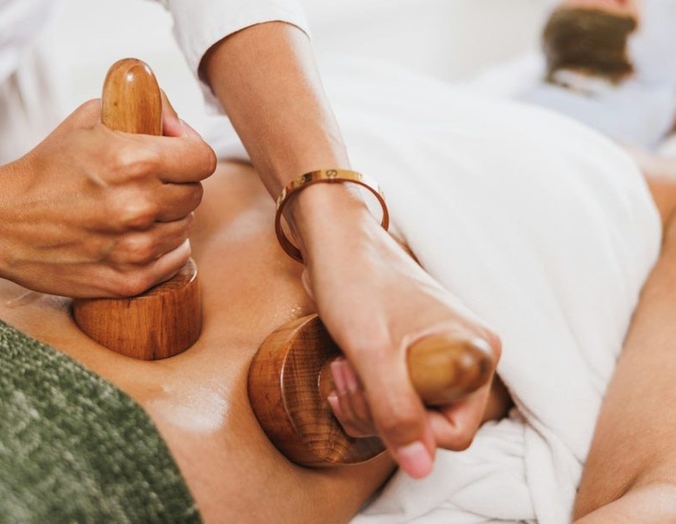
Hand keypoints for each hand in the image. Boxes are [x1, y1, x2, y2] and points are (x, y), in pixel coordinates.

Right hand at [0, 95, 215, 297]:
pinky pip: (175, 260)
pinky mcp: (128, 280)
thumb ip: (144, 110)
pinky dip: (163, 248)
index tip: (174, 154)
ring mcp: (135, 248)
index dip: (190, 152)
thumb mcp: (90, 118)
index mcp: (134, 161)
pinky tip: (135, 237)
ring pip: (185, 228)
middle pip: (195, 194)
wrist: (0, 222)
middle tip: (146, 184)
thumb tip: (180, 124)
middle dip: (176, 184)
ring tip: (132, 211)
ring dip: (167, 218)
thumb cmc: (46, 167)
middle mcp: (139, 206)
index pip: (203, 159)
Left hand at [291, 184, 500, 477]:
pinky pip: (395, 394)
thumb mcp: (371, 352)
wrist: (335, 241)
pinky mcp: (415, 352)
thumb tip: (420, 467)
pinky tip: (343, 370)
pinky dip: (365, 392)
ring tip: (340, 370)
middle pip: (429, 426)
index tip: (367, 395)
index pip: (454, 432)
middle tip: (344, 378)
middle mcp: (467, 356)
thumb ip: (396, 410)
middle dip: (378, 414)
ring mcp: (440, 355)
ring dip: (365, 403)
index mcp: (475, 354)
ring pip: (407, 413)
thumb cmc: (356, 282)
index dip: (405, 428)